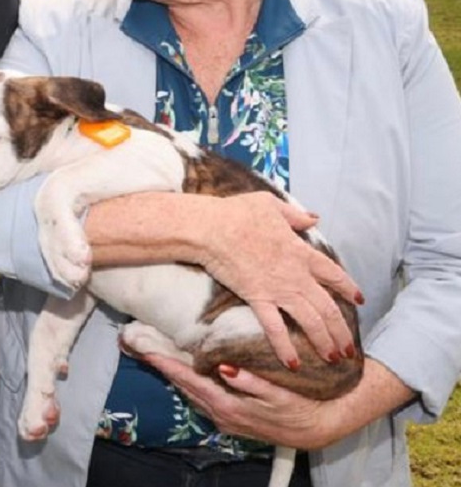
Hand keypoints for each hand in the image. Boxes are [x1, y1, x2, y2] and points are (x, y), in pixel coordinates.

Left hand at [141, 352, 337, 449]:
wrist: (316, 431)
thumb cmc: (299, 408)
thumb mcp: (278, 394)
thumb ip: (251, 381)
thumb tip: (224, 367)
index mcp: (228, 405)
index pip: (189, 380)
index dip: (167, 364)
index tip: (147, 350)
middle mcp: (221, 414)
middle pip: (184, 387)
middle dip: (164, 368)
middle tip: (144, 347)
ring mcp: (224, 419)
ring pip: (191, 394)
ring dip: (175, 377)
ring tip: (158, 356)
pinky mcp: (230, 420)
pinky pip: (202, 400)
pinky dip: (190, 385)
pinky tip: (186, 374)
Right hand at [200, 192, 362, 367]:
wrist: (211, 228)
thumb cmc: (237, 212)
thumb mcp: (270, 205)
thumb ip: (295, 215)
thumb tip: (314, 218)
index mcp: (300, 251)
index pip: (333, 274)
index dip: (348, 288)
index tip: (358, 301)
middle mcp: (296, 274)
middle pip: (328, 306)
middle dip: (341, 330)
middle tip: (349, 348)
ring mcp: (278, 289)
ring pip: (310, 321)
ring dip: (324, 342)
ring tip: (333, 359)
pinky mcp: (257, 298)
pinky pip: (275, 329)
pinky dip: (285, 348)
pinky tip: (293, 364)